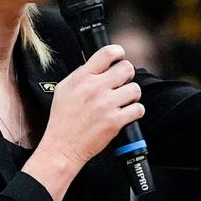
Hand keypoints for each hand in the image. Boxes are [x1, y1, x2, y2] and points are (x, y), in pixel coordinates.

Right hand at [37, 45, 143, 169]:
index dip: (118, 53)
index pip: (107, 53)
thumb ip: (81, 74)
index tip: (120, 57)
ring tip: (122, 101)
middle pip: (127, 68)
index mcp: (82, 77)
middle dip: (127, 75)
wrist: (62, 147)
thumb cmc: (62, 119)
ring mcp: (106, 105)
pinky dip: (135, 111)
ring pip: (135, 89)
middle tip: (121, 84)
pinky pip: (138, 109)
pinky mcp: (115, 121)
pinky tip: (125, 114)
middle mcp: (95, 88)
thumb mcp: (64, 88)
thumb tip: (98, 64)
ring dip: (131, 95)